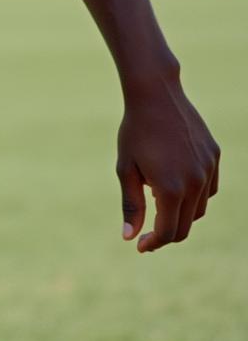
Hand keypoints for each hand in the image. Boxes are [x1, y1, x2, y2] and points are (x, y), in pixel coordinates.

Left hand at [116, 80, 219, 252]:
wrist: (155, 94)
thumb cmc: (134, 131)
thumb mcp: (125, 168)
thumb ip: (131, 204)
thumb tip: (129, 237)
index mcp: (171, 189)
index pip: (168, 232)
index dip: (153, 242)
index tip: (140, 246)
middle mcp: (195, 183)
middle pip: (185, 225)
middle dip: (166, 233)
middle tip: (147, 233)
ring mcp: (208, 169)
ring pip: (199, 208)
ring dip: (180, 213)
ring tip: (158, 202)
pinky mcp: (215, 157)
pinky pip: (208, 188)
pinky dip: (194, 194)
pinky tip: (176, 185)